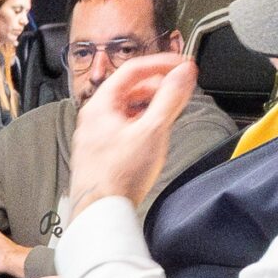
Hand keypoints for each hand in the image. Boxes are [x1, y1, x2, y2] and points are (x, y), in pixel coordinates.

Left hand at [69, 54, 198, 213]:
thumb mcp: (152, 131)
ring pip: (126, 109)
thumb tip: (183, 74)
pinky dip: (141, 122)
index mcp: (100, 105)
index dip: (161, 64)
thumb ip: (170, 99)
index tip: (182, 66)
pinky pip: (123, 127)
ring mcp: (95, 135)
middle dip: (157, 85)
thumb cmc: (118, 177)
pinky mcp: (100, 153)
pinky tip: (153, 134)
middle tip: (180, 88)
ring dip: (150, 105)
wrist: (100, 213)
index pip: (132, 69)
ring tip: (170, 110)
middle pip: (128, 89)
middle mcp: (93, 117)